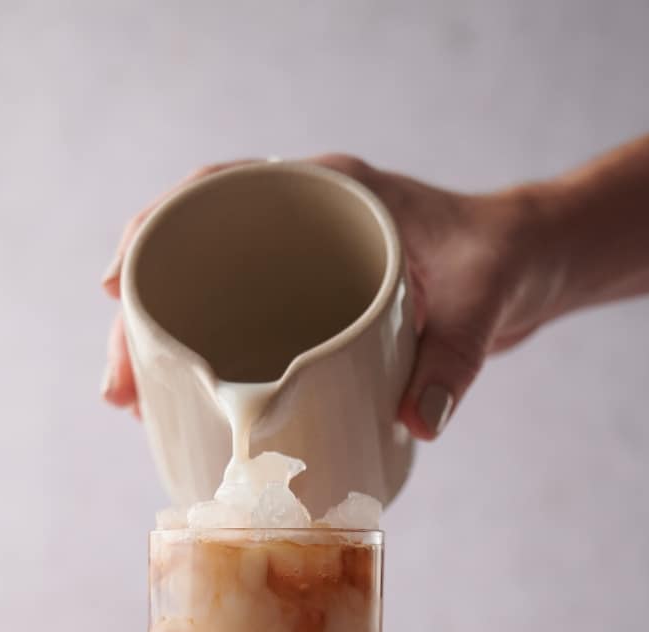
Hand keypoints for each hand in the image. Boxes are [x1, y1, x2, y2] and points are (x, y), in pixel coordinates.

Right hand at [101, 155, 546, 438]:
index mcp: (333, 193)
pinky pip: (242, 326)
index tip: (120, 278)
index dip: (159, 228)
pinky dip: (208, 363)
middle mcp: (307, 224)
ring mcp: (304, 266)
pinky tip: (184, 408)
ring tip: (130, 403)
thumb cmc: (503, 263)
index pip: (224, 191)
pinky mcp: (312, 307)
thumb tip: (420, 423)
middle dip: (144, 315)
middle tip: (118, 386)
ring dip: (163, 345)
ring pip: (210, 294)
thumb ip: (458, 360)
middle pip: (196, 253)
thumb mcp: (486, 304)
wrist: (529, 267)